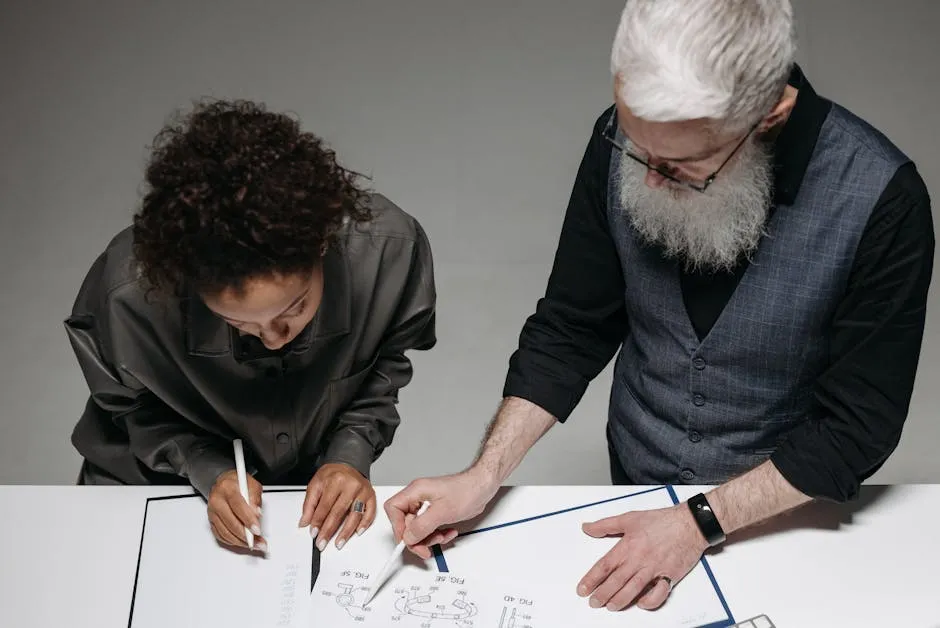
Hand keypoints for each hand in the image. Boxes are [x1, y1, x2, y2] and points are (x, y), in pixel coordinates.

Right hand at [207, 469, 264, 551]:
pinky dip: (232, 541)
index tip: (257, 530)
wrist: (223, 483)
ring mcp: (212, 512)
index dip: (248, 520)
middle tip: (258, 541)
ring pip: (225, 532)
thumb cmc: (238, 483)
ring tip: (254, 544)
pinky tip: (242, 542)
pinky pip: (221, 536)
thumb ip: (255, 498)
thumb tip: (257, 514)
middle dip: (246, 535)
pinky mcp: (211, 521)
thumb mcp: (252, 484)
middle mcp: (216, 500)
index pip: (238, 506)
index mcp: (227, 488)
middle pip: (231, 522)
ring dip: (241, 542)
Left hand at [298, 463, 375, 551]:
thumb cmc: (332, 474)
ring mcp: (362, 491)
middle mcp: (350, 485)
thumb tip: (305, 522)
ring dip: (346, 532)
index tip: (314, 533)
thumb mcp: (316, 484)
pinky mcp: (371, 495)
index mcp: (335, 480)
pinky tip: (357, 532)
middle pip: (338, 512)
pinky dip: (364, 524)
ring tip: (338, 542)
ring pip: (355, 515)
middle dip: (329, 530)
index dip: (318, 522)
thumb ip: (309, 504)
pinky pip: (369, 512)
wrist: (347, 464)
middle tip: (322, 542)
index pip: (325, 506)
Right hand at [383, 467, 498, 559]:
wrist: (483, 486)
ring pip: (418, 527)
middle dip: (416, 537)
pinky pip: (429, 527)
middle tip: (425, 548)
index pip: (393, 509)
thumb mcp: (442, 512)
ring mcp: (427, 504)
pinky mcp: (436, 511)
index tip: (407, 540)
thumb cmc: (467, 490)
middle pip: (405, 522)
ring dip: (429, 537)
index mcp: (416, 491)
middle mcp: (419, 496)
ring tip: (442, 537)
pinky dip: (437, 534)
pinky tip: (448, 532)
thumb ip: (422, 526)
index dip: (397, 526)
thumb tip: (408, 537)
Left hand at [576, 504, 707, 611]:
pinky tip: (641, 604)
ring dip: (620, 600)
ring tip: (610, 606)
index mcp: (628, 545)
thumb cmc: (662, 521)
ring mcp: (655, 568)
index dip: (591, 579)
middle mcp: (640, 559)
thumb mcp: (629, 518)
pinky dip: (649, 601)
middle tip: (593, 602)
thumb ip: (605, 525)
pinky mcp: (670, 575)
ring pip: (634, 589)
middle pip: (616, 580)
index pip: (604, 565)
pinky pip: (659, 594)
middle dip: (602, 594)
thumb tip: (587, 528)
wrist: (690, 523)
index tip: (583, 588)